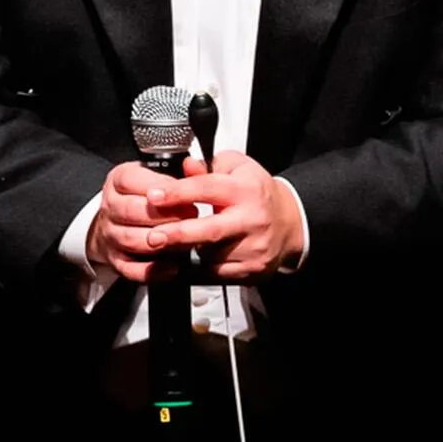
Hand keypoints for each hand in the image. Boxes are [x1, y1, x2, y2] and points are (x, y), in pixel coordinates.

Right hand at [85, 160, 190, 283]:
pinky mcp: (115, 259)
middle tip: (192, 218)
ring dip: (162, 242)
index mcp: (119, 180)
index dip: (163, 189)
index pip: (133, 181)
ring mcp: (110, 234)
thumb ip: (180, 171)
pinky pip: (131, 269)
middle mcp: (110, 206)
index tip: (187, 194)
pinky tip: (173, 267)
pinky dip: (153, 270)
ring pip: (133, 240)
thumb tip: (195, 166)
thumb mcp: (157, 174)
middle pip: (133, 211)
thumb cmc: (143, 194)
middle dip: (166, 216)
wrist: (117, 221)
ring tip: (186, 241)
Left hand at [140, 151, 304, 281]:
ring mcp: (253, 248)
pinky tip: (191, 260)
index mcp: (246, 190)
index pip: (207, 189)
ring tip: (174, 246)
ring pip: (210, 256)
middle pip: (210, 230)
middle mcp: (251, 220)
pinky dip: (199, 269)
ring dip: (188, 253)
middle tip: (153, 237)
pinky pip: (216, 275)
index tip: (154, 196)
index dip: (178, 192)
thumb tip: (186, 166)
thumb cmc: (257, 193)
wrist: (289, 222)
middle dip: (178, 235)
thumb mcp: (238, 168)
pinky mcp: (252, 270)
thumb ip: (209, 165)